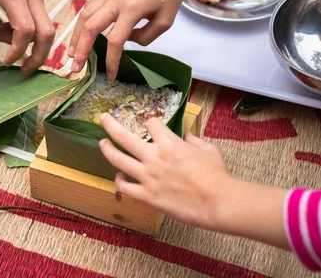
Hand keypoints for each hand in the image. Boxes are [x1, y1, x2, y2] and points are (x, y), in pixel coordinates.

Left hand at [0, 0, 54, 74]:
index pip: (25, 31)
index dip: (17, 51)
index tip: (5, 62)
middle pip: (47, 33)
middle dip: (39, 57)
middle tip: (23, 71)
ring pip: (45, 24)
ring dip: (29, 40)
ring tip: (0, 35)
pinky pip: (39, 12)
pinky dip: (27, 25)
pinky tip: (5, 21)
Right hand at [68, 0, 189, 79]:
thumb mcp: (165, 21)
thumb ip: (145, 37)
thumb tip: (126, 40)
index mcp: (132, 10)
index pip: (115, 41)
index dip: (111, 61)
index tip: (110, 75)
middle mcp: (116, 0)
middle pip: (91, 28)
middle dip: (81, 49)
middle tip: (75, 67)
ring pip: (84, 16)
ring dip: (75, 36)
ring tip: (71, 52)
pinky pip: (89, 6)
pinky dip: (82, 22)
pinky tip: (80, 33)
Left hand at [98, 113, 288, 248]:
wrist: (218, 202)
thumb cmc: (217, 174)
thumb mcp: (208, 149)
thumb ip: (194, 139)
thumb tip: (186, 136)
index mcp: (169, 143)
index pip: (151, 123)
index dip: (151, 122)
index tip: (151, 124)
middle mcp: (154, 157)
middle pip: (123, 136)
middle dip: (110, 124)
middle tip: (103, 118)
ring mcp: (148, 177)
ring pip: (118, 160)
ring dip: (107, 149)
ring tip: (102, 143)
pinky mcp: (147, 196)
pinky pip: (125, 187)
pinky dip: (119, 180)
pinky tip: (119, 177)